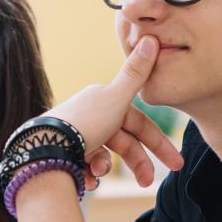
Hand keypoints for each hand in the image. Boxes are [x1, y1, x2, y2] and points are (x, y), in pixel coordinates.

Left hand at [44, 37, 184, 187]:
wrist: (44, 148)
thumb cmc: (84, 123)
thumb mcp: (116, 98)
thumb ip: (136, 74)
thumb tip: (151, 38)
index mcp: (103, 102)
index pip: (139, 123)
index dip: (159, 142)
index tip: (177, 163)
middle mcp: (88, 117)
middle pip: (122, 143)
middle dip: (136, 163)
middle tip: (146, 183)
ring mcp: (73, 137)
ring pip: (102, 156)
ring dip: (103, 168)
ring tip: (96, 174)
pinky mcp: (61, 154)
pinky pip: (82, 167)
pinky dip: (86, 174)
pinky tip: (83, 179)